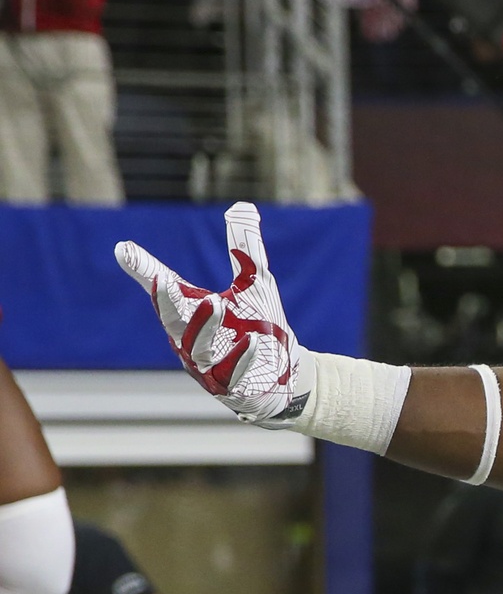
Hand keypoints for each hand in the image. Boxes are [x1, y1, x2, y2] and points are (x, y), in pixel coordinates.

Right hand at [115, 202, 313, 427]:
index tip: (124, 249)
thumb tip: (242, 206)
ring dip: (203, 326)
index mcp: (191, 314)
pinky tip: (254, 340)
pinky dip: (240, 358)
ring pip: (197, 349)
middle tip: (164, 281)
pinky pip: (231, 374)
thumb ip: (245, 248)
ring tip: (217, 302)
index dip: (144, 270)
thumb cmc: (261, 326)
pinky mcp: (231, 387)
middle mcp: (191, 340)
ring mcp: (208, 367)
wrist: (286, 374)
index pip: (165, 289)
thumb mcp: (256, 283)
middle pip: (172, 321)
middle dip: (166, 302)